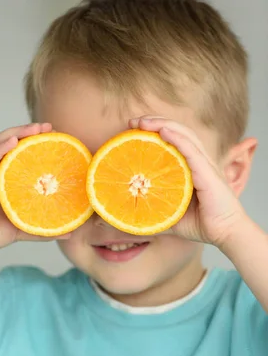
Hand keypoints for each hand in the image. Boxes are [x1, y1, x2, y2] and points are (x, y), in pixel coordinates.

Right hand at [0, 123, 68, 258]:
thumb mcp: (21, 229)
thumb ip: (43, 229)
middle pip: (12, 144)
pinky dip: (0, 147)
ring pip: (0, 144)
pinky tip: (13, 141)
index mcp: (6, 180)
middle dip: (29, 132)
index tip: (56, 138)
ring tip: (35, 128)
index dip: (37, 144)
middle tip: (49, 127)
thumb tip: (70, 232)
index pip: (22, 155)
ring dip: (17, 133)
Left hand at [129, 116, 246, 246]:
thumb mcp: (170, 216)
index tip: (133, 130)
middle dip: (155, 123)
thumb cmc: (201, 224)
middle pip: (177, 132)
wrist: (226, 233)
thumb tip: (128, 218)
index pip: (173, 141)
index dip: (155, 132)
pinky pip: (191, 150)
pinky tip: (163, 131)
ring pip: (184, 136)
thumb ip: (153, 213)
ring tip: (143, 122)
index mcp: (191, 168)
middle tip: (133, 122)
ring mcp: (204, 165)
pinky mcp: (207, 173)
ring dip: (163, 125)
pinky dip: (177, 138)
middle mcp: (198, 162)